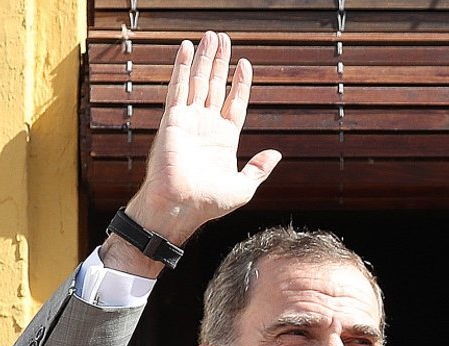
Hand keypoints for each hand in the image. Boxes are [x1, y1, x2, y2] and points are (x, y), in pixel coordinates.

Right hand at [124, 31, 280, 244]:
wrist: (182, 207)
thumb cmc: (210, 203)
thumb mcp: (244, 187)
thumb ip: (259, 169)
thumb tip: (275, 154)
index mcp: (224, 139)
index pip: (235, 103)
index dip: (240, 83)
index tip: (245, 63)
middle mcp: (206, 126)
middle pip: (216, 86)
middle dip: (220, 62)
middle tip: (223, 38)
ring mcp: (189, 120)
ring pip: (198, 81)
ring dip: (204, 58)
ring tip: (210, 36)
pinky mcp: (173, 119)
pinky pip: (178, 88)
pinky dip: (181, 67)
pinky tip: (186, 48)